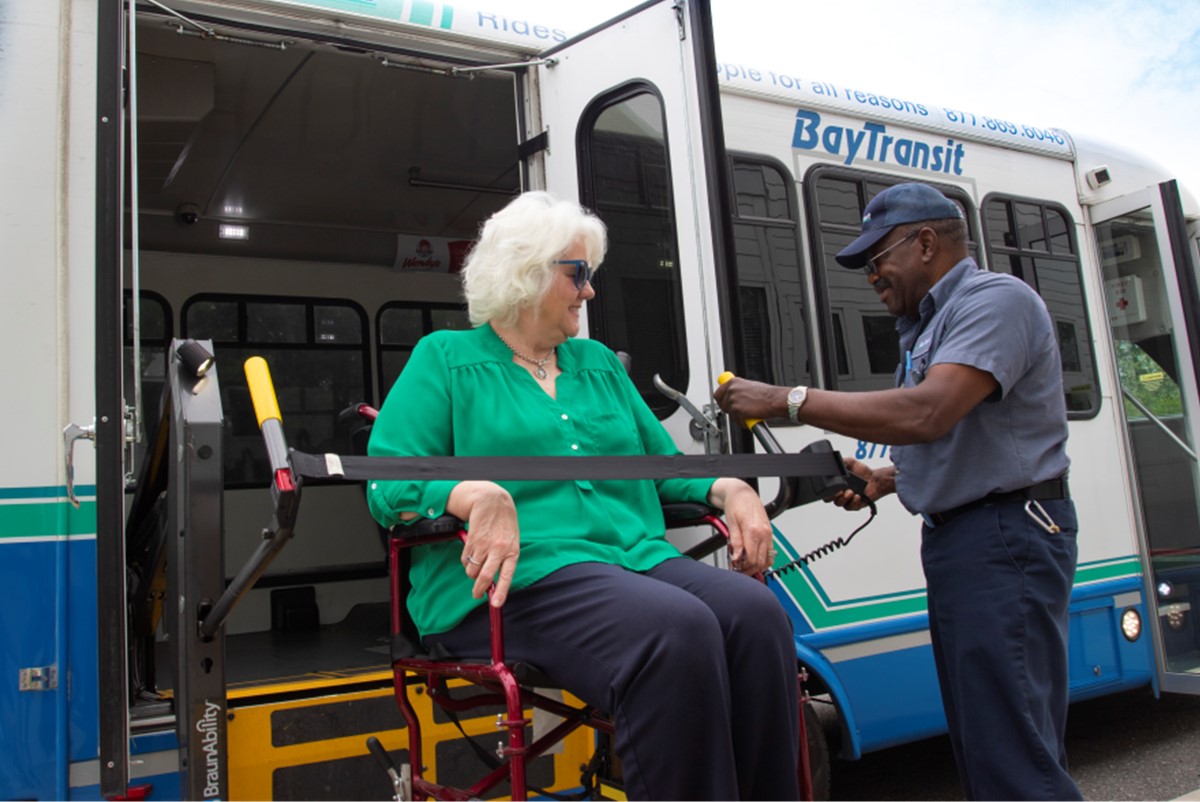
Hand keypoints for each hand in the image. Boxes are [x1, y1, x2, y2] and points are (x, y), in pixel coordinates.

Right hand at [449, 481, 520, 606]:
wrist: (492, 502)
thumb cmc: (504, 524)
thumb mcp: (511, 541)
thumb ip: (505, 560)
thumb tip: (495, 583)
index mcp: (512, 551)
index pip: (506, 576)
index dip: (501, 592)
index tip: (495, 604)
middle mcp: (498, 550)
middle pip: (484, 577)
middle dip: (478, 590)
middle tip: (476, 594)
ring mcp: (484, 545)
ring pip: (472, 570)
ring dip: (471, 573)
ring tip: (476, 565)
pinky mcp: (471, 541)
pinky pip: (465, 560)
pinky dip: (466, 561)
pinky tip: (472, 552)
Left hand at [709, 478, 774, 574]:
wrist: (743, 493)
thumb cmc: (736, 504)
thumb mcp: (731, 523)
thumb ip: (735, 542)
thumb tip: (737, 558)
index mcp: (753, 531)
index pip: (751, 559)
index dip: (743, 568)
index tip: (735, 569)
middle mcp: (764, 533)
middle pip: (761, 562)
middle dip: (750, 570)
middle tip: (739, 571)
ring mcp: (768, 534)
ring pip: (768, 559)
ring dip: (758, 566)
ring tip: (746, 566)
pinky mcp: (769, 533)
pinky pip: (770, 552)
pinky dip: (763, 559)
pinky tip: (753, 559)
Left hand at [712, 376, 787, 425]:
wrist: (775, 400)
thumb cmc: (767, 394)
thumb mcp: (749, 386)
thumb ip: (738, 389)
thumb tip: (732, 394)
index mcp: (733, 382)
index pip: (718, 393)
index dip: (721, 400)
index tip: (724, 403)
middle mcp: (731, 390)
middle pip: (721, 404)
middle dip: (729, 409)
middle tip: (739, 411)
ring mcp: (733, 400)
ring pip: (730, 413)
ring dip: (738, 416)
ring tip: (749, 413)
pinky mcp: (737, 410)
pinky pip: (736, 420)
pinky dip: (743, 422)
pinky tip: (751, 417)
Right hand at [827, 458, 894, 510]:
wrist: (875, 479)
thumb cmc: (862, 471)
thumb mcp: (850, 462)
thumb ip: (840, 462)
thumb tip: (832, 462)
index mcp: (836, 483)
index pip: (825, 489)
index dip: (825, 489)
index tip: (829, 486)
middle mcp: (839, 492)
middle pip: (828, 499)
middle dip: (831, 496)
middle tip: (838, 491)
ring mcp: (847, 500)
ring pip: (839, 503)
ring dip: (843, 498)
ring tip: (850, 492)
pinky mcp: (855, 505)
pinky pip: (850, 507)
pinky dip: (853, 502)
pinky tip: (857, 496)